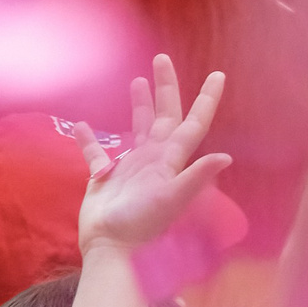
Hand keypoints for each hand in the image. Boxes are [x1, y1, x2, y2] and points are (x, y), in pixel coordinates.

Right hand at [73, 54, 230, 256]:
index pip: (194, 124)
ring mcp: (131, 167)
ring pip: (138, 127)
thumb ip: (196, 176)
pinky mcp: (105, 177)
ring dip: (139, 105)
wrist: (111, 247)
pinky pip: (96, 152)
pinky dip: (89, 139)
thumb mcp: (173, 198)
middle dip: (166, 88)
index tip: (218, 75)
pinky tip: (81, 125)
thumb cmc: (142, 223)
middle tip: (162, 59)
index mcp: (172, 159)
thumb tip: (226, 156)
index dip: (207, 100)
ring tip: (137, 80)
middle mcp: (155, 159)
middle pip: (165, 116)